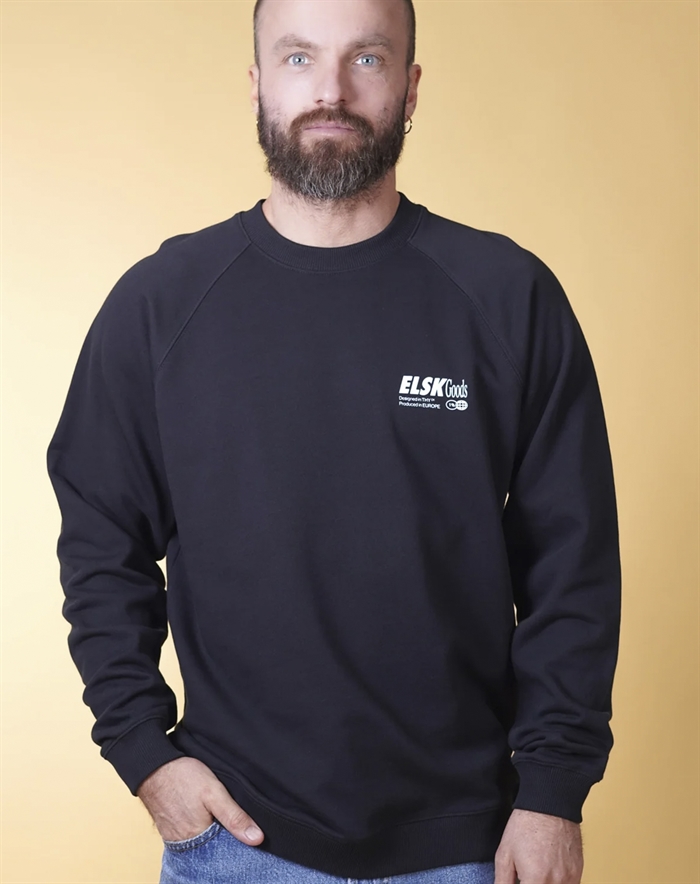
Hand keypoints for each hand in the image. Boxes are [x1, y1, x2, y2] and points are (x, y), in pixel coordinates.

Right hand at [136, 756, 264, 845]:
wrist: (152, 766)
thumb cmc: (182, 777)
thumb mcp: (214, 792)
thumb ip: (234, 816)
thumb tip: (256, 838)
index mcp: (197, 838)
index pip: (224, 853)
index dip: (238, 844)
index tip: (250, 836)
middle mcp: (184, 844)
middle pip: (212, 849)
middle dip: (225, 840)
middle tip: (234, 823)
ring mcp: (175, 837)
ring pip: (201, 843)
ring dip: (212, 835)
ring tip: (220, 820)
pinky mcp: (169, 829)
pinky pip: (189, 837)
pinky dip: (200, 831)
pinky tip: (206, 819)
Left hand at [494, 809, 582, 883]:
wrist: (550, 805)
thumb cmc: (526, 825)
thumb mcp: (505, 854)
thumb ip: (502, 882)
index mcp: (536, 880)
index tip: (519, 881)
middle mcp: (556, 883)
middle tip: (525, 877)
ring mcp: (570, 879)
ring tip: (536, 873)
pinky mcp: (578, 873)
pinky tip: (547, 874)